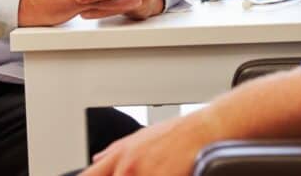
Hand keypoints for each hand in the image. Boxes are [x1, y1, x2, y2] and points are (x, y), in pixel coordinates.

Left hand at [80, 112, 218, 175]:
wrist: (204, 129)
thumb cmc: (177, 132)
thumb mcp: (141, 136)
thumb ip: (115, 151)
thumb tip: (96, 160)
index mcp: (119, 154)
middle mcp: (127, 165)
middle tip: (139, 172)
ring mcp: (144, 174)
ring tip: (157, 169)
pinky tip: (167, 172)